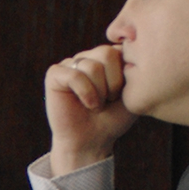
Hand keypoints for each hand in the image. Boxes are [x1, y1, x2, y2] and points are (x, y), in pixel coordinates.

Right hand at [42, 44, 138, 175]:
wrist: (92, 141)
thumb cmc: (113, 119)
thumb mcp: (133, 93)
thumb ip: (133, 68)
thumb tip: (123, 48)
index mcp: (109, 57)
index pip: (122, 48)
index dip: (125, 76)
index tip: (122, 94)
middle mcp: (89, 56)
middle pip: (106, 53)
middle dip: (113, 83)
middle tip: (109, 100)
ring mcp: (71, 63)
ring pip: (91, 66)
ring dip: (99, 93)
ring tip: (96, 105)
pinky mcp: (55, 74)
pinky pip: (74, 75)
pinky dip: (85, 93)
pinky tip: (87, 104)